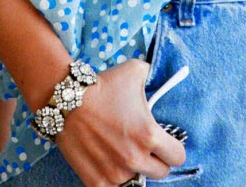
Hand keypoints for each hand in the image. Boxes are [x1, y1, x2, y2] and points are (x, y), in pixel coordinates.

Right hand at [55, 59, 186, 185]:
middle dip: (155, 160)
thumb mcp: (135, 70)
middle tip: (143, 147)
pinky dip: (114, 179)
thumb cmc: (103, 85)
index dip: (173, 149)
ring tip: (121, 151)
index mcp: (149, 135)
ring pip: (136, 181)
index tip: (165, 143)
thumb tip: (159, 76)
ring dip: (133, 170)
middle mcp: (134, 158)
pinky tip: (109, 163)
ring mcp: (115, 173)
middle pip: (160, 173)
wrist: (67, 100)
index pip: (177, 157)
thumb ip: (153, 75)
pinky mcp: (96, 182)